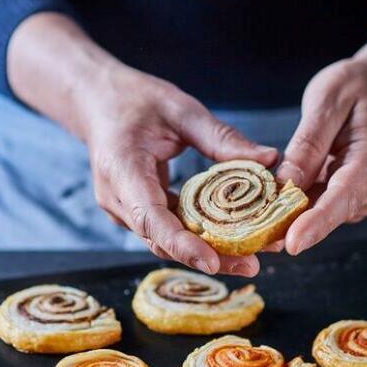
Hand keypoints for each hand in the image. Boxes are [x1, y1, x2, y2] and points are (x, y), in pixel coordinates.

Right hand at [79, 61, 277, 273]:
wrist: (96, 101)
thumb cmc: (135, 100)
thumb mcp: (182, 110)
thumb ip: (222, 138)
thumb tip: (270, 159)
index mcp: (122, 170)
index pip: (150, 218)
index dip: (180, 244)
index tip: (211, 262)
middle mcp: (118, 199)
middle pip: (161, 241)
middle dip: (206, 257)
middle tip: (252, 266)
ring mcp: (123, 210)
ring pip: (165, 242)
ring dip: (205, 251)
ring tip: (250, 258)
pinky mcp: (135, 212)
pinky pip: (166, 230)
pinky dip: (195, 237)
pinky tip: (230, 239)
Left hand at [276, 3, 366, 253]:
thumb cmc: (354, 88)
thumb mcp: (326, 103)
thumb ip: (307, 145)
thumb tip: (286, 186)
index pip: (343, 198)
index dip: (316, 223)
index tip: (292, 244)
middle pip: (328, 213)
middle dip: (290, 224)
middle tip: (249, 231)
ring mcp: (362, 195)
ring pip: (318, 213)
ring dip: (288, 214)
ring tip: (255, 210)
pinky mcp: (349, 198)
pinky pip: (317, 207)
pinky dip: (294, 205)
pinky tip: (273, 197)